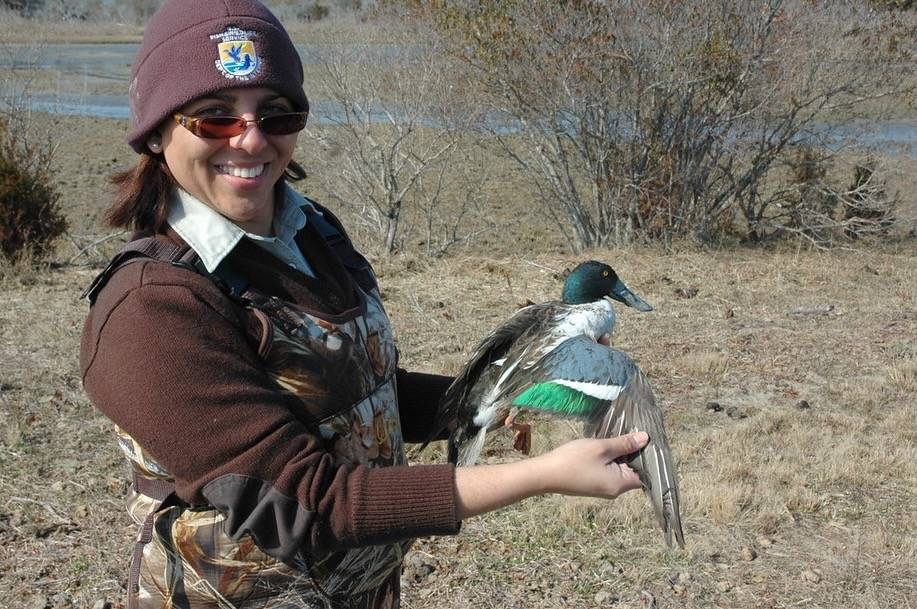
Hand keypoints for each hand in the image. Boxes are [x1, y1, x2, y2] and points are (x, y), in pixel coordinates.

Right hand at [453, 431, 648, 519]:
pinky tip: (605, 445)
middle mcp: (614, 489)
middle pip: (633, 471)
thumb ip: (624, 443)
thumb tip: (645, 439)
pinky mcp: (592, 483)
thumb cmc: (573, 460)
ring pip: (619, 469)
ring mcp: (602, 487)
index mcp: (619, 484)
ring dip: (620, 454)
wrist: (545, 474)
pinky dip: (610, 459)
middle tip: (634, 432)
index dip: (648, 457)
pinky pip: (608, 470)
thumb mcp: (601, 448)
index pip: (645, 474)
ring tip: (620, 435)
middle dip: (634, 453)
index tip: (647, 439)